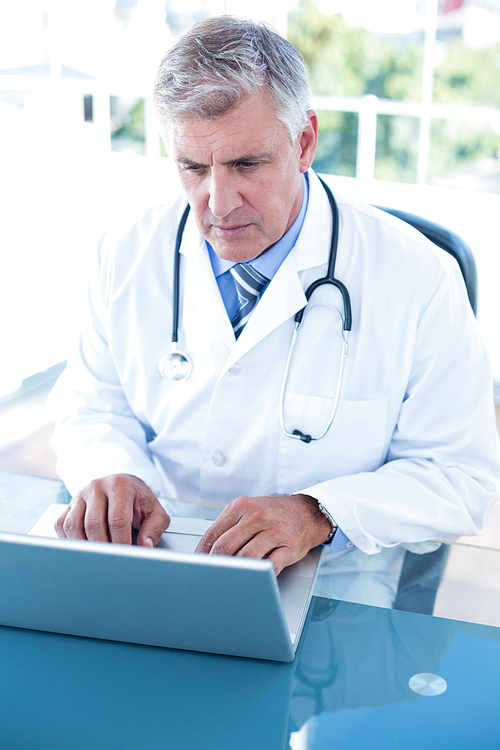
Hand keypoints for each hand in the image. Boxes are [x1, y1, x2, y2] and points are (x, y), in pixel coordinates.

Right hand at [55, 474, 169, 546]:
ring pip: (73, 525)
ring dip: (84, 546)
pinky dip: (70, 541)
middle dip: (103, 547)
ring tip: (98, 556)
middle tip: (112, 560)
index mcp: (119, 485)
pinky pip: (61, 525)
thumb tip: (145, 546)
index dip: (121, 542)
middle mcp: (96, 487)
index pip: (117, 519)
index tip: (125, 556)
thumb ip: (154, 528)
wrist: (124, 485)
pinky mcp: (68, 504)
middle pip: (93, 524)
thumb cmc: (139, 501)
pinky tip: (83, 548)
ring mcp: (80, 495)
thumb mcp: (155, 511)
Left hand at [195, 494, 331, 574]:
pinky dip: (260, 575)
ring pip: (246, 557)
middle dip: (215, 565)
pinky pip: (271, 566)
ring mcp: (274, 531)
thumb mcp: (248, 509)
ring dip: (236, 572)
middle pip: (226, 546)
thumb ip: (229, 525)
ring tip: (229, 580)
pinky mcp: (289, 546)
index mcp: (242, 506)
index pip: (213, 533)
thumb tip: (206, 550)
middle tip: (209, 576)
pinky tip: (254, 579)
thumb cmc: (274, 513)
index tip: (196, 565)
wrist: (308, 511)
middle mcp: (257, 516)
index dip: (201, 553)